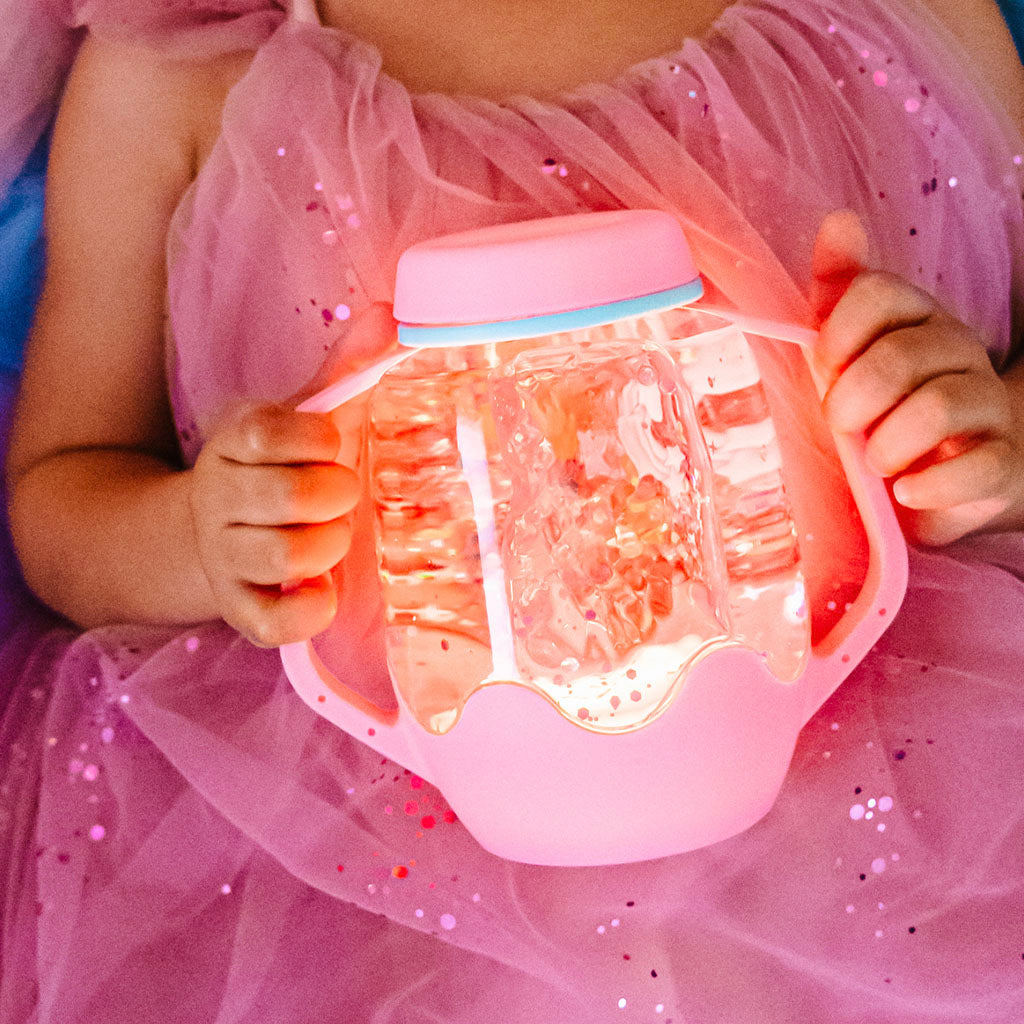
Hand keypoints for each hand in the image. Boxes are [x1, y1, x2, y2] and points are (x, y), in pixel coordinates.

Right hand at [188, 302, 397, 645]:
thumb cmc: (286, 470)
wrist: (220, 535)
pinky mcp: (239, 609)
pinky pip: (274, 623)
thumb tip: (392, 316)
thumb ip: (348, 371)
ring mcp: (225, 557)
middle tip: (340, 493)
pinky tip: (324, 589)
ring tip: (333, 535)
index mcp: (237, 442)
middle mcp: (221, 498)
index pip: (264, 432)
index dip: (310, 438)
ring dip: (327, 545)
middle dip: (331, 495)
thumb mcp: (310, 419)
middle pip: (286, 498)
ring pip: (285, 557)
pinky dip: (309, 610)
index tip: (331, 442)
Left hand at [810, 211, 1023, 545]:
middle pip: (900, 356)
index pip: (875, 294)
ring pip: (937, 408)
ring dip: (887, 444)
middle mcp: (958, 349)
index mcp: (915, 317)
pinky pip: (974, 468)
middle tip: (842, 428)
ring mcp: (987, 404)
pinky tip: (905, 491)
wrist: (943, 473)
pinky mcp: (1003, 463)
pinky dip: (930, 485)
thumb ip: (838, 291)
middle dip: (853, 401)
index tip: (826, 372)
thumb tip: (839, 222)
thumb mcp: (848, 353)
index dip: (837, 337)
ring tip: (876, 462)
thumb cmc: (882, 408)